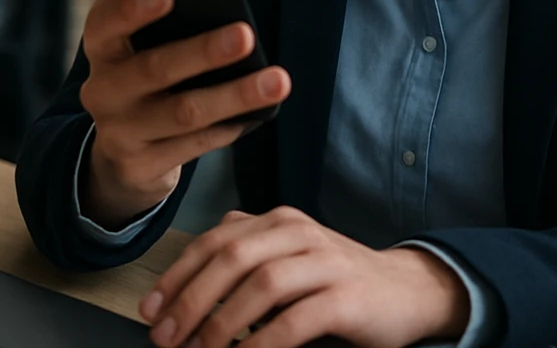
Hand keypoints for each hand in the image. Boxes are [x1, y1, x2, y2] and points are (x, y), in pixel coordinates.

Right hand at [78, 0, 291, 227]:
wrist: (121, 156)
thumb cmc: (145, 81)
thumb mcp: (138, 53)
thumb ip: (163, 32)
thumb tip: (223, 17)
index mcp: (102, 50)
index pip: (106, 23)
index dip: (132, 8)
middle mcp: (103, 91)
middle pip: (154, 68)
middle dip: (203, 52)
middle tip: (245, 35)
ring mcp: (120, 132)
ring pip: (184, 112)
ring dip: (234, 95)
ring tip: (276, 81)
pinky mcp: (141, 166)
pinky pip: (194, 145)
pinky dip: (228, 128)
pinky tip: (255, 115)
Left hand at [140, 208, 469, 347]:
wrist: (406, 291)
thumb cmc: (336, 279)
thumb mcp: (289, 253)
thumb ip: (247, 248)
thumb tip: (190, 268)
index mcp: (278, 220)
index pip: (214, 241)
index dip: (177, 276)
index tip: (150, 311)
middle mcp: (298, 232)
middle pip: (230, 259)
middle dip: (190, 301)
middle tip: (166, 338)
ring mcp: (324, 261)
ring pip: (259, 285)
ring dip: (220, 324)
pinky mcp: (345, 296)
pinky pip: (294, 320)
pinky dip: (260, 343)